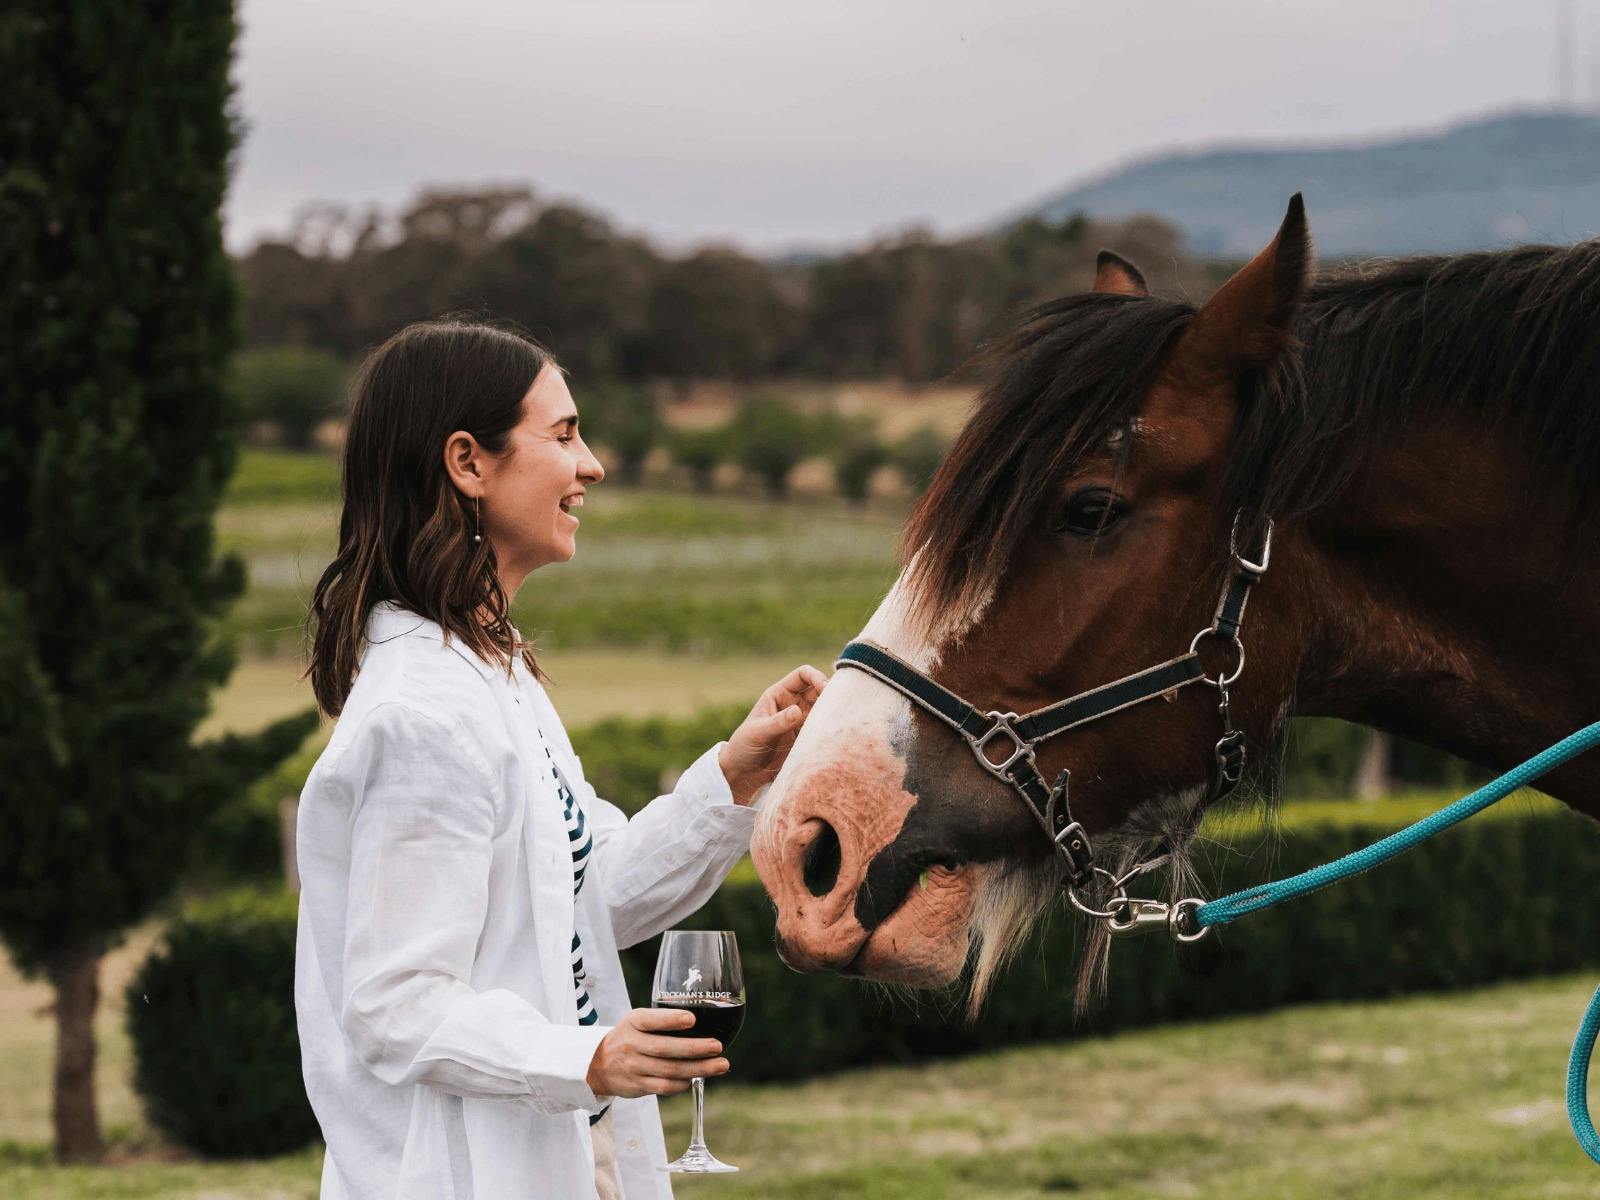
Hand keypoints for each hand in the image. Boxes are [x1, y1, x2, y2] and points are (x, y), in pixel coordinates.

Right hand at [585, 1008, 727, 1098]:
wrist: (597, 1064)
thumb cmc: (629, 1036)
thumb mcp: (636, 1020)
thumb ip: (661, 1020)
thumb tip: (703, 1023)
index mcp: (633, 1022)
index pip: (650, 1020)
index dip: (671, 1020)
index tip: (692, 1019)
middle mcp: (632, 1044)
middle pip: (665, 1049)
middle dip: (694, 1048)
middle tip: (717, 1046)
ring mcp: (634, 1067)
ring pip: (669, 1071)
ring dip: (698, 1069)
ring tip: (720, 1065)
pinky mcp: (638, 1086)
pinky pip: (664, 1087)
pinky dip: (683, 1084)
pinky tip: (697, 1078)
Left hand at [719, 665, 827, 805]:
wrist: (742, 773)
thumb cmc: (743, 747)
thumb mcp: (757, 732)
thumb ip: (778, 722)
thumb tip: (798, 711)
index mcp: (779, 694)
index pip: (803, 675)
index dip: (816, 677)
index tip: (825, 688)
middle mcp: (793, 704)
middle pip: (818, 691)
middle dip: (829, 695)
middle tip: (838, 706)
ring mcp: (801, 722)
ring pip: (823, 710)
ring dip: (831, 713)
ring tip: (838, 721)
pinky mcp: (805, 739)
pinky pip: (821, 730)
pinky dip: (829, 730)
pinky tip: (833, 736)